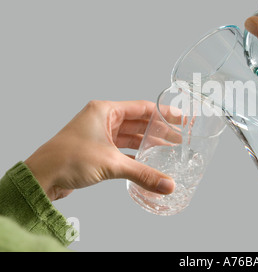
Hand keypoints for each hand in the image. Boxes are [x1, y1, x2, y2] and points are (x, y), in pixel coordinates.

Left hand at [25, 100, 175, 200]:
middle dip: (158, 129)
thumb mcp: (111, 164)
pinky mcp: (96, 149)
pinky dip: (135, 153)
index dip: (163, 113)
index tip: (180, 118)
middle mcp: (102, 119)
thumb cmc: (68, 159)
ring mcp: (99, 134)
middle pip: (138, 121)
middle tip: (178, 135)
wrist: (42, 177)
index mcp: (105, 110)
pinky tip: (148, 159)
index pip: (142, 108)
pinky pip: (122, 148)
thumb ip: (143, 173)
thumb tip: (167, 184)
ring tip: (168, 147)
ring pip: (130, 135)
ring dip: (148, 142)